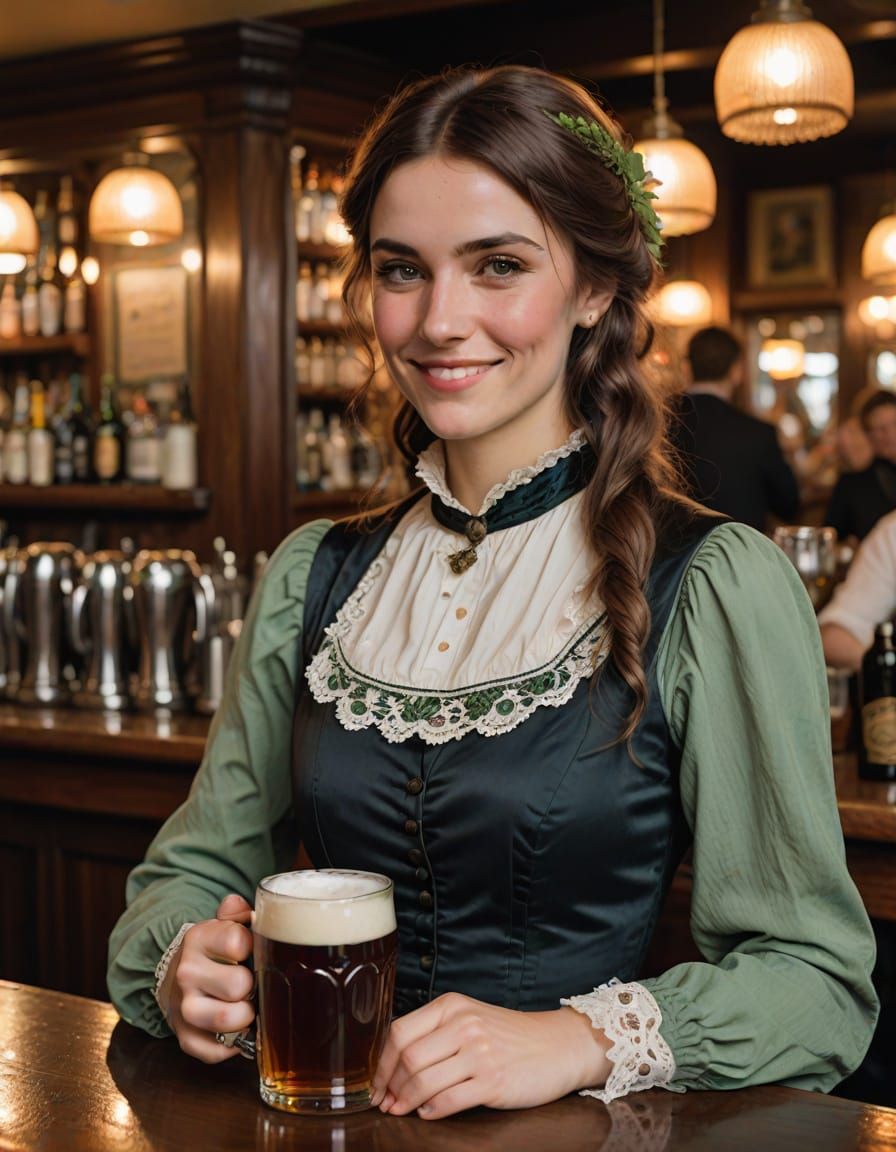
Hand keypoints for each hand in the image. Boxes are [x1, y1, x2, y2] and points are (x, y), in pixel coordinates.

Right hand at [158, 893, 254, 1062]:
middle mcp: (187, 973)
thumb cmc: (214, 951)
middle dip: (253, 985)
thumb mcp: (223, 925)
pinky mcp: (186, 1038)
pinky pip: (218, 1051)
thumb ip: (236, 913)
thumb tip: (238, 905)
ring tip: (246, 1006)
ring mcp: (184, 1008)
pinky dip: (235, 1044)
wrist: (178, 976)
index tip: (251, 950)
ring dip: (246, 1016)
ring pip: (228, 1020)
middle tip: (251, 982)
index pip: (238, 942)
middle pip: (239, 985)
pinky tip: (237, 1028)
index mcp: (198, 939)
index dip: (253, 947)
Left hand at [370, 992, 610, 1119]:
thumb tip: (396, 1064)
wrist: (558, 1045)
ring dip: (405, 1101)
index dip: (382, 1063)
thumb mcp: (471, 1019)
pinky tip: (428, 1113)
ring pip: (424, 1081)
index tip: (377, 1083)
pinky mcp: (493, 1080)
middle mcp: (464, 1025)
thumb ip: (437, 1032)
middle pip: (408, 1058)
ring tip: (401, 1110)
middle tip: (385, 1102)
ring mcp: (479, 1052)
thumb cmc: (510, 1036)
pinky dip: (431, 1111)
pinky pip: (448, 1101)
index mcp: (453, 1006)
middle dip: (390, 1086)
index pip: (400, 1031)